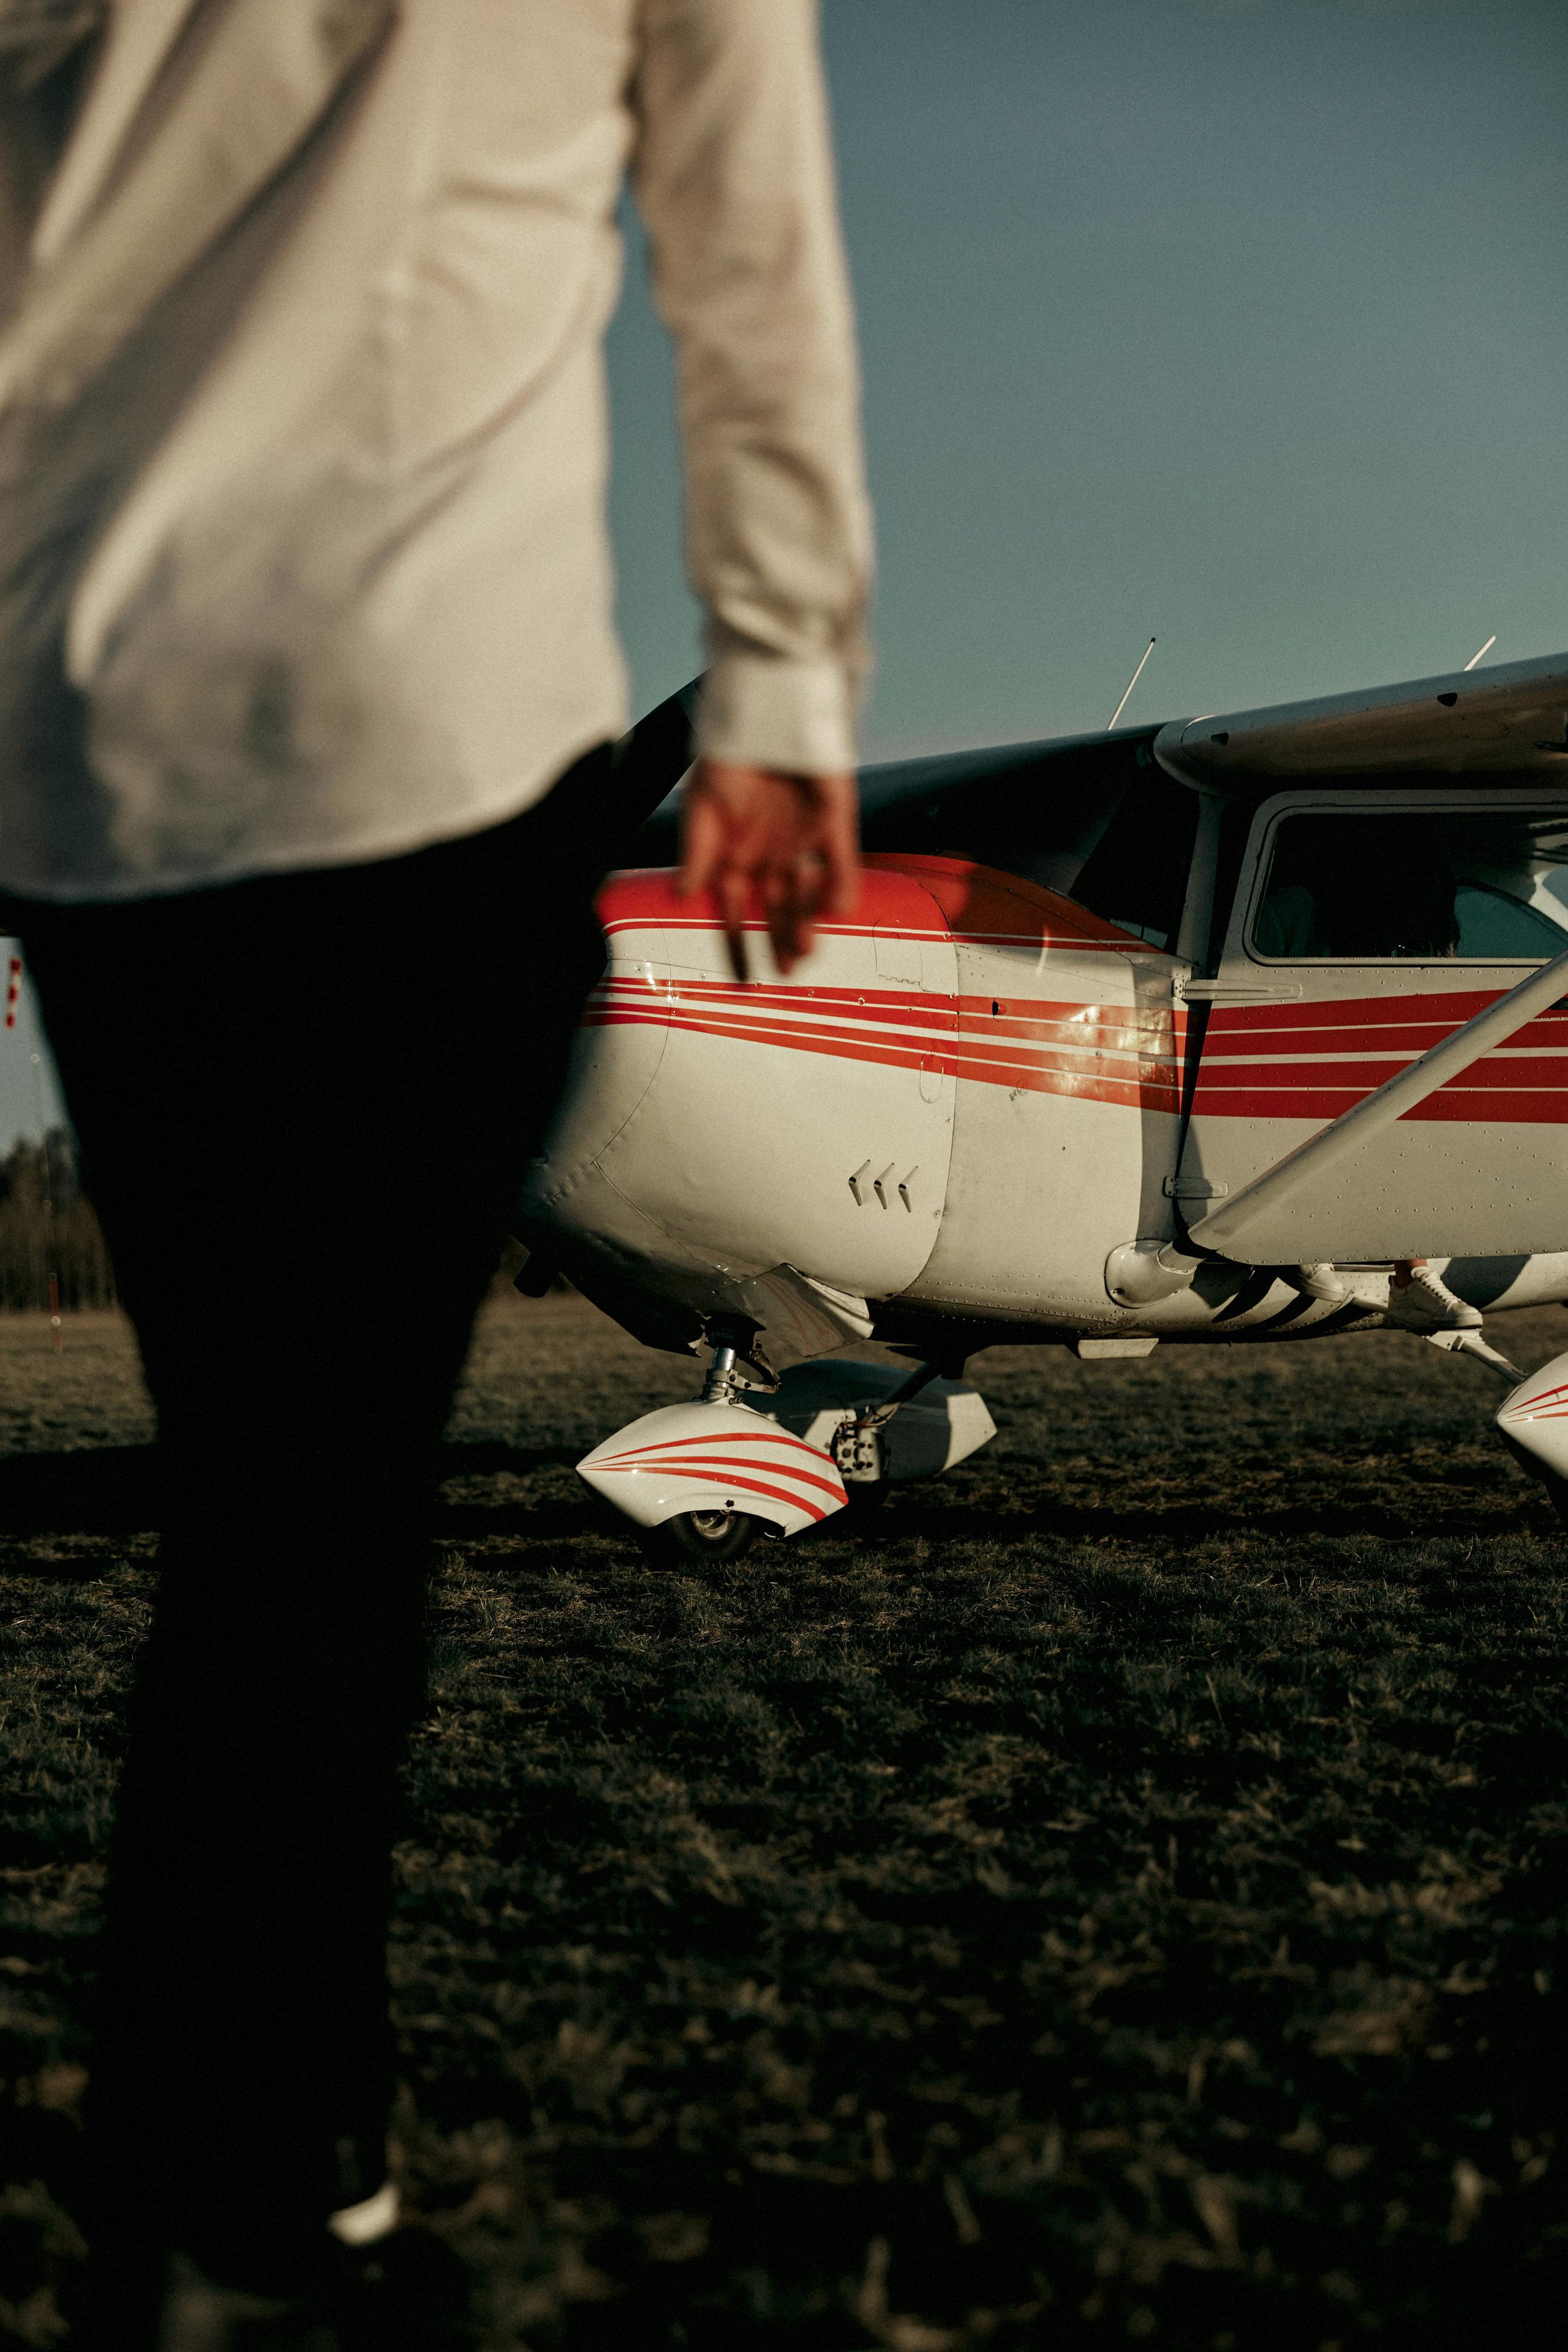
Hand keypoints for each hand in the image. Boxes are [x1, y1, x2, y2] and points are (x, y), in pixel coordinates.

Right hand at [677, 761, 859, 981]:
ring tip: (804, 951)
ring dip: (806, 923)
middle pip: (775, 910)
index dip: (737, 946)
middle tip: (784, 972)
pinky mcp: (833, 823)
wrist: (766, 711)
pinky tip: (836, 910)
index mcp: (733, 855)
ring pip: (807, 893)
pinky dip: (841, 885)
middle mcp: (768, 854)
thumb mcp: (703, 805)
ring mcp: (802, 841)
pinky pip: (840, 861)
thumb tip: (680, 896)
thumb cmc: (728, 754)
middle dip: (778, 942)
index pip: (733, 912)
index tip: (741, 981)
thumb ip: (696, 852)